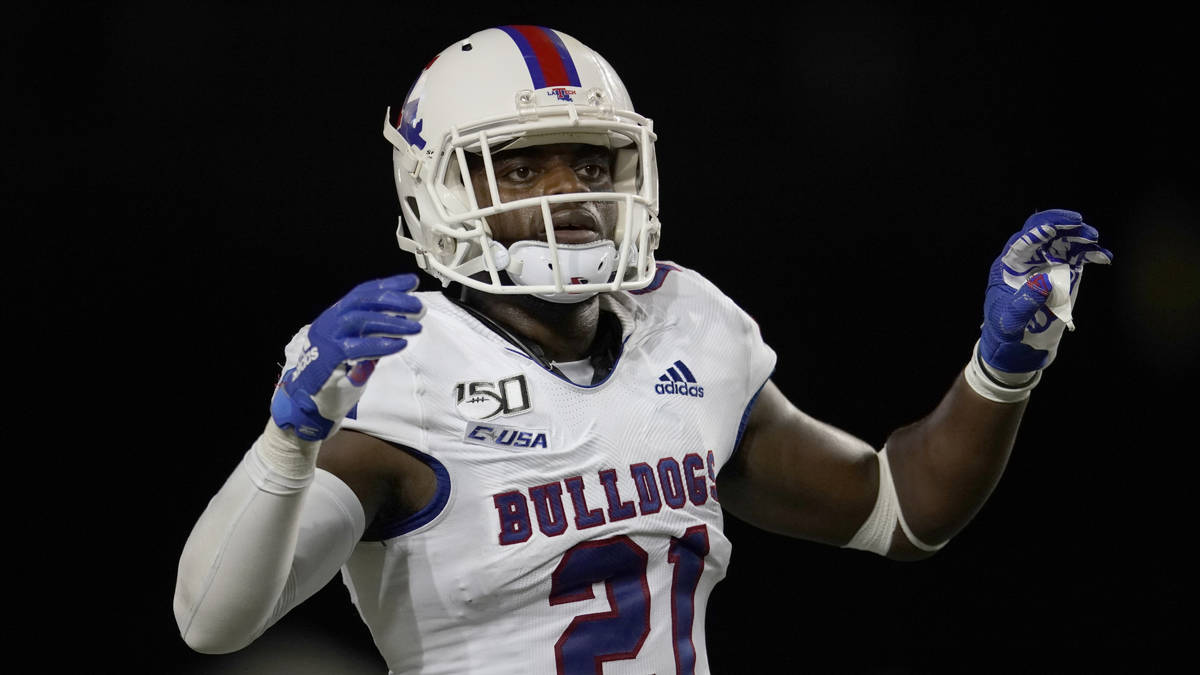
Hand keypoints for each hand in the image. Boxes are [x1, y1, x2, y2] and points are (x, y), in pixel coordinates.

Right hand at [271, 274, 423, 440]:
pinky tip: (400, 344)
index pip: (363, 292)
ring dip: (393, 322)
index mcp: (335, 314)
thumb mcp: (355, 345)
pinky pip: (357, 347)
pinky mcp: (329, 357)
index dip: (388, 284)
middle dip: (394, 301)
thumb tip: (405, 318)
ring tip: (415, 327)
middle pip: (363, 301)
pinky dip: (381, 345)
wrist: (306, 398)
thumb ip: (373, 333)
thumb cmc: (334, 372)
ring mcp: (328, 337)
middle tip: (418, 306)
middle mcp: (330, 321)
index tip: (412, 282)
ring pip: (361, 320)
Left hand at [979, 209, 1111, 373]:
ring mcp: (1045, 265)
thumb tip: (1046, 280)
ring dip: (1081, 239)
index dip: (1049, 223)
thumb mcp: (1010, 322)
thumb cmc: (1005, 333)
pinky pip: (1076, 258)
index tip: (1073, 223)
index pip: (1028, 234)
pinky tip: (1103, 257)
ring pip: (1064, 242)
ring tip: (1096, 244)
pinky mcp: (1060, 275)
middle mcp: (1027, 260)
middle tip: (1090, 234)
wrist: (1014, 348)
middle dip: (1068, 227)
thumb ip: (1025, 303)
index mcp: (1010, 264)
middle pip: (1048, 231)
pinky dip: (1090, 254)